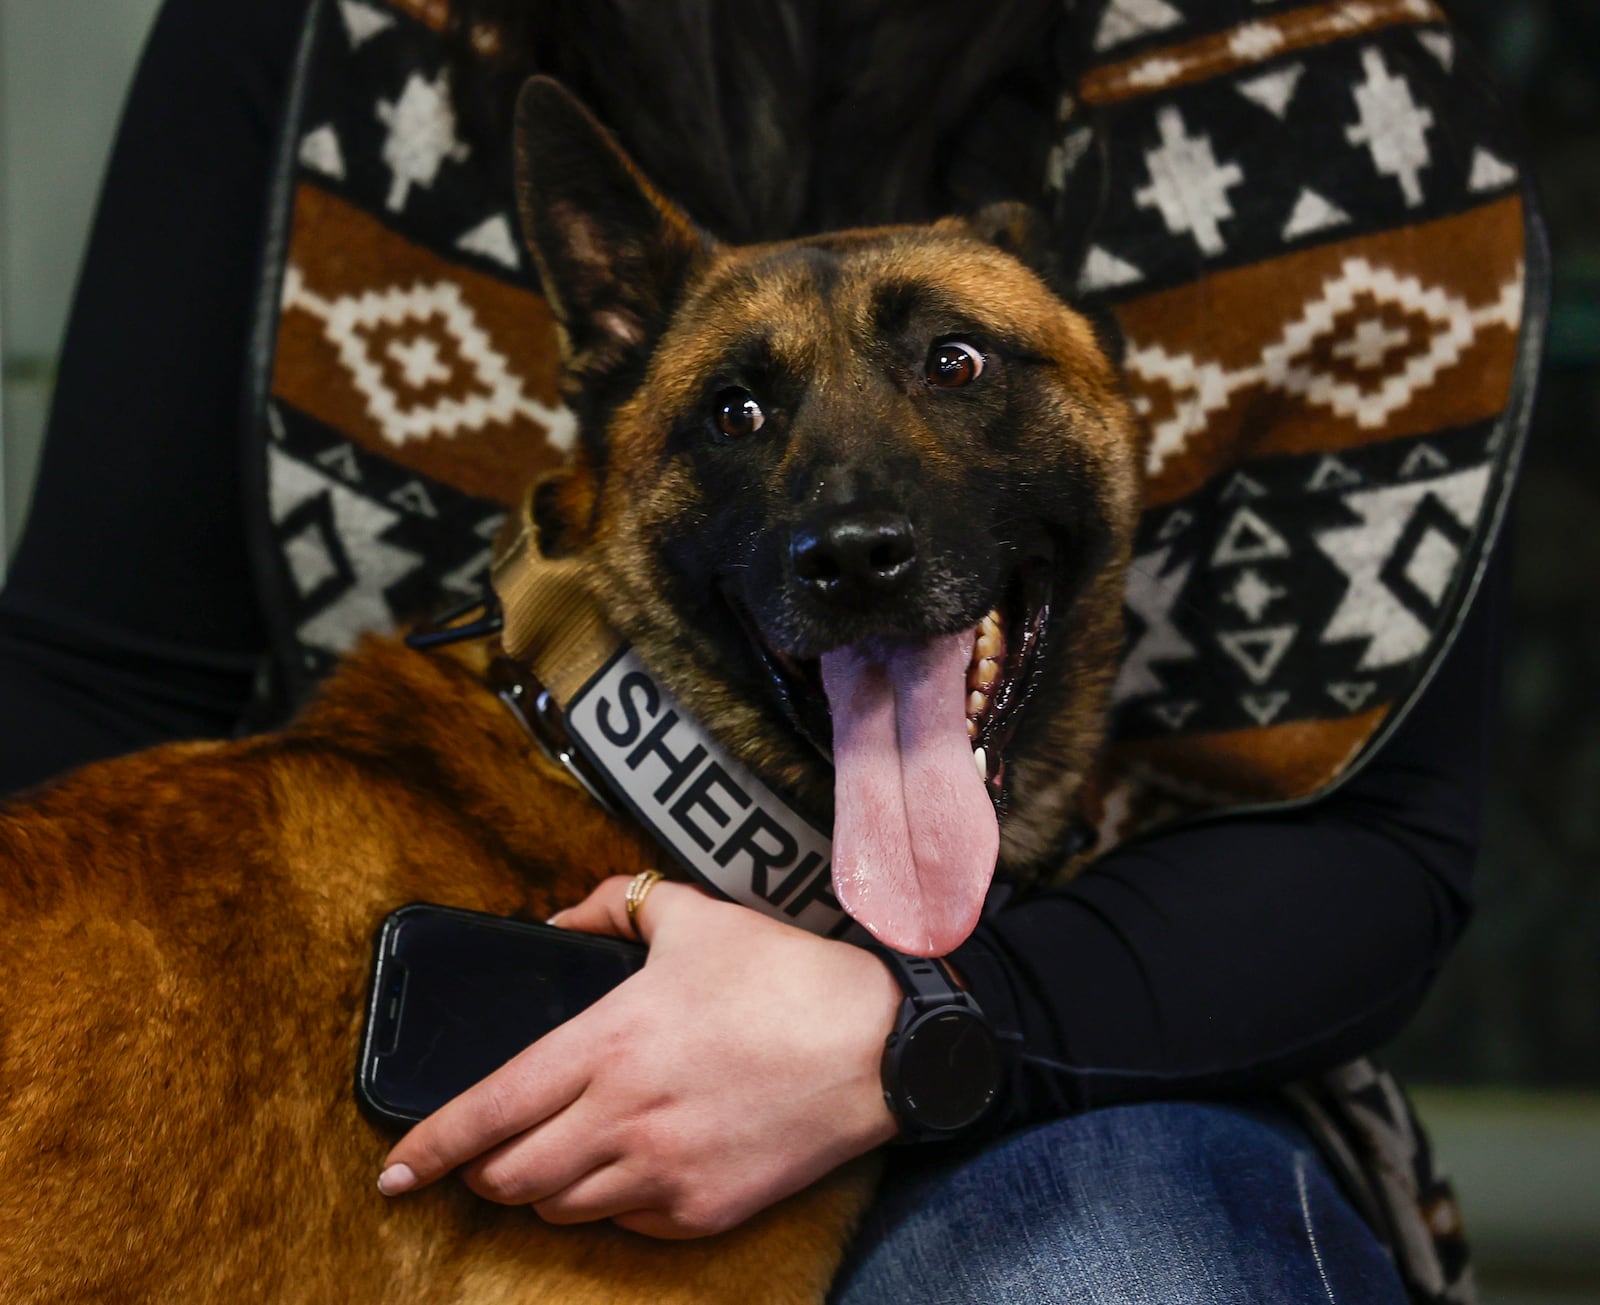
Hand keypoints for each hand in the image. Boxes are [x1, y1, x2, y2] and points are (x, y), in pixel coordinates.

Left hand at [376, 877, 901, 1237]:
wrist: (879, 1048)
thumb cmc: (786, 977)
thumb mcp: (696, 916)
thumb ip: (615, 904)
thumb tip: (561, 918)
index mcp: (607, 1044)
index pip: (487, 1109)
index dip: (428, 1146)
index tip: (394, 1171)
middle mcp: (622, 1118)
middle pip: (511, 1177)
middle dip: (486, 1170)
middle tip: (492, 1152)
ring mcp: (663, 1174)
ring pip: (561, 1209)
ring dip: (545, 1189)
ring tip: (563, 1155)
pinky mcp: (704, 1211)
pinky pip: (627, 1225)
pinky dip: (612, 1203)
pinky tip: (633, 1168)